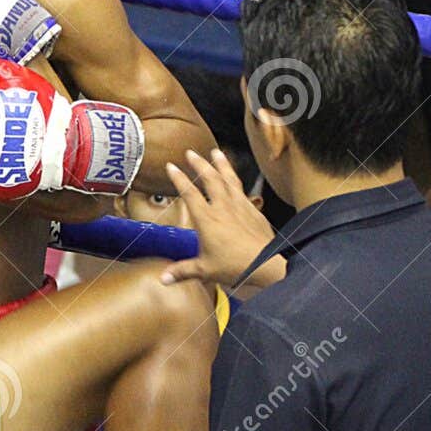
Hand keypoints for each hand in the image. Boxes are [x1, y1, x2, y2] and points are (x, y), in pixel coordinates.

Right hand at [160, 149, 281, 290]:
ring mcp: (240, 206)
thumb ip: (183, 271)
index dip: (178, 178)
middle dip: (199, 163)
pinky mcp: (253, 210)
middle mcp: (223, 208)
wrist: (266, 263)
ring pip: (228, 179)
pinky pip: (242, 189)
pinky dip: (236, 179)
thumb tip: (163, 279)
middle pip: (210, 178)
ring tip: (216, 152)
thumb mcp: (205, 270)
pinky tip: (235, 177)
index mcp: (207, 219)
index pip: (189, 193)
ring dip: (221, 164)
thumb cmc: (236, 266)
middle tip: (191, 153)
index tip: (171, 166)